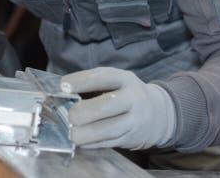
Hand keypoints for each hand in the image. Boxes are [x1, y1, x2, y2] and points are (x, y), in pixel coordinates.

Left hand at [61, 67, 176, 149]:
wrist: (158, 113)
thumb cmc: (124, 93)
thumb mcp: (115, 81)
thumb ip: (92, 84)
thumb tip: (62, 91)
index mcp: (125, 79)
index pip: (104, 77)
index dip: (82, 81)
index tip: (63, 86)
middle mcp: (132, 98)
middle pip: (109, 104)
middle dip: (87, 111)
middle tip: (70, 115)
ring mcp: (134, 120)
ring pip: (111, 128)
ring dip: (89, 133)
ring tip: (72, 133)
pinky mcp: (131, 138)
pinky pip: (111, 142)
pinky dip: (94, 143)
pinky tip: (81, 142)